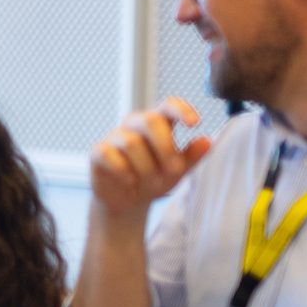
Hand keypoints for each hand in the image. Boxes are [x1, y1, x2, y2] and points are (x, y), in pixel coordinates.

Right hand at [89, 97, 211, 218]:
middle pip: (149, 120)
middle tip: (174, 170)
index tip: (195, 124)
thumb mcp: (178, 171)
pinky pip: (109, 155)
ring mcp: (115, 137)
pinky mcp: (98, 152)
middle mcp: (135, 124)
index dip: (181, 110)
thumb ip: (192, 156)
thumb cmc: (154, 179)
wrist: (127, 200)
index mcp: (158, 123)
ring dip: (146, 167)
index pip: (169, 105)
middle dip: (165, 147)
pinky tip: (130, 181)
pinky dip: (123, 171)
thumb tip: (207, 141)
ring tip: (151, 183)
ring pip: (131, 142)